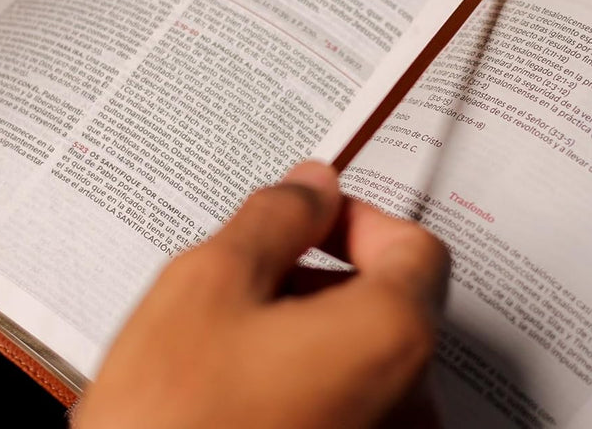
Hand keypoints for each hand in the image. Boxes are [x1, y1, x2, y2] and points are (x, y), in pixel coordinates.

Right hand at [72, 160, 450, 428]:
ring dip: (307, 331)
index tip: (308, 220)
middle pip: (391, 301)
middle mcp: (410, 399)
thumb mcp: (210, 286)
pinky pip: (350, 403)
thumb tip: (312, 186)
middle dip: (321, 277)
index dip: (357, 219)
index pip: (416, 245)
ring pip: (364, 356)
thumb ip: (276, 217)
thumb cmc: (174, 426)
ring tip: (227, 348)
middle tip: (248, 282)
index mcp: (391, 335)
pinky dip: (306, 380)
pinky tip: (239, 392)